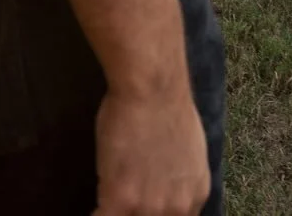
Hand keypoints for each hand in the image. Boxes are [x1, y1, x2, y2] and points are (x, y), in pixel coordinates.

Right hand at [94, 86, 209, 215]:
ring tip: (108, 200)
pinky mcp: (120, 200)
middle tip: (126, 200)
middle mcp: (177, 208)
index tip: (141, 205)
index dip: (156, 212)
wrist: (153, 88)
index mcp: (196, 194)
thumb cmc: (168, 105)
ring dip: (117, 210)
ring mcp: (149, 207)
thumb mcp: (189, 150)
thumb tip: (166, 183)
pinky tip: (96, 206)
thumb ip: (180, 177)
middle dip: (136, 211)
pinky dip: (97, 213)